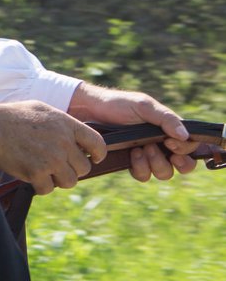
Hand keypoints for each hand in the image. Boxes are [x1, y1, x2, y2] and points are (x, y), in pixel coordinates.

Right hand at [0, 99, 106, 195]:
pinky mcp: (36, 173)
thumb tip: (73, 136)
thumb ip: (61, 123)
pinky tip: (33, 179)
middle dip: (73, 169)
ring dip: (59, 180)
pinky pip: (48, 189)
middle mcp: (63, 144)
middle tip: (59, 167)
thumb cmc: (12, 115)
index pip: (97, 144)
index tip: (94, 159)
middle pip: (84, 168)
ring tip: (47, 174)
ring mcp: (51, 160)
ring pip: (69, 181)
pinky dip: (41, 186)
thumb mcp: (43, 109)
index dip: (98, 154)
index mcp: (67, 126)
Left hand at [67, 82, 202, 180]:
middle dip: (175, 162)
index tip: (170, 143)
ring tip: (141, 149)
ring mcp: (147, 155)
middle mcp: (162, 145)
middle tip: (156, 148)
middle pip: (181, 166)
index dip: (185, 150)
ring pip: (163, 173)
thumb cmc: (119, 105)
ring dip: (155, 164)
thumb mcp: (144, 106)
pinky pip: (143, 175)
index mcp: (169, 130)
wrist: (90, 111)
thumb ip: (166, 119)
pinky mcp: (131, 162)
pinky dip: (140, 168)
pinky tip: (132, 153)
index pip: (190, 147)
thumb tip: (185, 135)